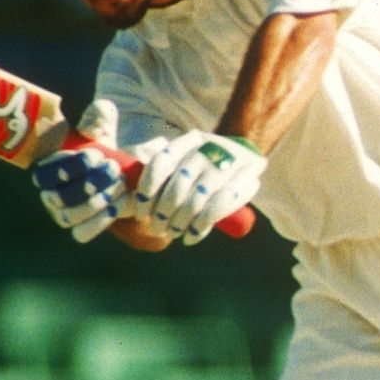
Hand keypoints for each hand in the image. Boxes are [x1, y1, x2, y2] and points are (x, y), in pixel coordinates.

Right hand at [30, 99, 129, 243]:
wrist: (121, 173)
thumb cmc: (103, 146)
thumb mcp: (102, 126)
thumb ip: (98, 117)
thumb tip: (96, 118)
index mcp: (47, 170)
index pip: (45, 174)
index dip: (69, 166)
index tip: (96, 154)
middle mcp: (49, 194)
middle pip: (60, 197)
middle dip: (88, 183)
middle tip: (114, 168)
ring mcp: (63, 214)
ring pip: (71, 216)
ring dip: (97, 201)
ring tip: (120, 184)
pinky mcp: (80, 229)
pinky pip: (82, 233)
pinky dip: (101, 220)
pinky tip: (120, 202)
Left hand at [131, 131, 265, 245]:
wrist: (247, 157)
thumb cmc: (205, 166)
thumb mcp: (185, 159)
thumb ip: (163, 173)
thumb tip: (131, 200)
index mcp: (189, 142)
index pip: (160, 163)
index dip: (147, 190)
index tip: (140, 212)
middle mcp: (208, 150)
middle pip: (177, 186)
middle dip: (162, 213)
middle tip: (156, 228)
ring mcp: (227, 166)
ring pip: (194, 201)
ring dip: (179, 223)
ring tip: (172, 233)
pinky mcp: (245, 183)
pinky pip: (215, 211)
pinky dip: (198, 228)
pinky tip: (189, 238)